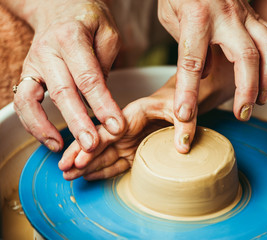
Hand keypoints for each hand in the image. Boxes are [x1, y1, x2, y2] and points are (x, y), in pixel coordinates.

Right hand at [13, 0, 125, 152]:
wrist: (58, 8)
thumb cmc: (88, 21)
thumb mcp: (108, 32)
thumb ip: (106, 63)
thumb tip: (102, 98)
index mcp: (72, 38)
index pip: (89, 77)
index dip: (103, 104)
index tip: (117, 126)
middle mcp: (48, 51)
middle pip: (62, 92)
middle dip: (78, 122)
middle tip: (92, 145)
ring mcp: (33, 64)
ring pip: (32, 99)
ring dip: (46, 128)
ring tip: (62, 149)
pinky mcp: (27, 75)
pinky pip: (22, 102)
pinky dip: (32, 123)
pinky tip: (50, 139)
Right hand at [58, 48, 234, 179]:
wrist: (181, 105)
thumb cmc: (180, 102)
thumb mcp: (184, 110)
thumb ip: (184, 126)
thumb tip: (181, 149)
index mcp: (133, 114)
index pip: (108, 129)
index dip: (91, 143)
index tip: (77, 158)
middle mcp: (125, 127)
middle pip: (99, 142)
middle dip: (80, 156)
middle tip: (63, 170)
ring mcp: (127, 140)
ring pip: (103, 154)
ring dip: (86, 165)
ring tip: (68, 176)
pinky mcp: (133, 149)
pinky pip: (116, 162)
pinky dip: (103, 169)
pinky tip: (89, 175)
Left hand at [158, 0, 266, 150]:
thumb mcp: (170, 17)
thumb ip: (187, 47)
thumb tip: (202, 73)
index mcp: (196, 17)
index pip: (192, 62)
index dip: (189, 92)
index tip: (185, 116)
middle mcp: (226, 16)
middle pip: (246, 57)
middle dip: (246, 90)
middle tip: (242, 114)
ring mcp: (244, 13)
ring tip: (259, 101)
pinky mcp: (253, 14)